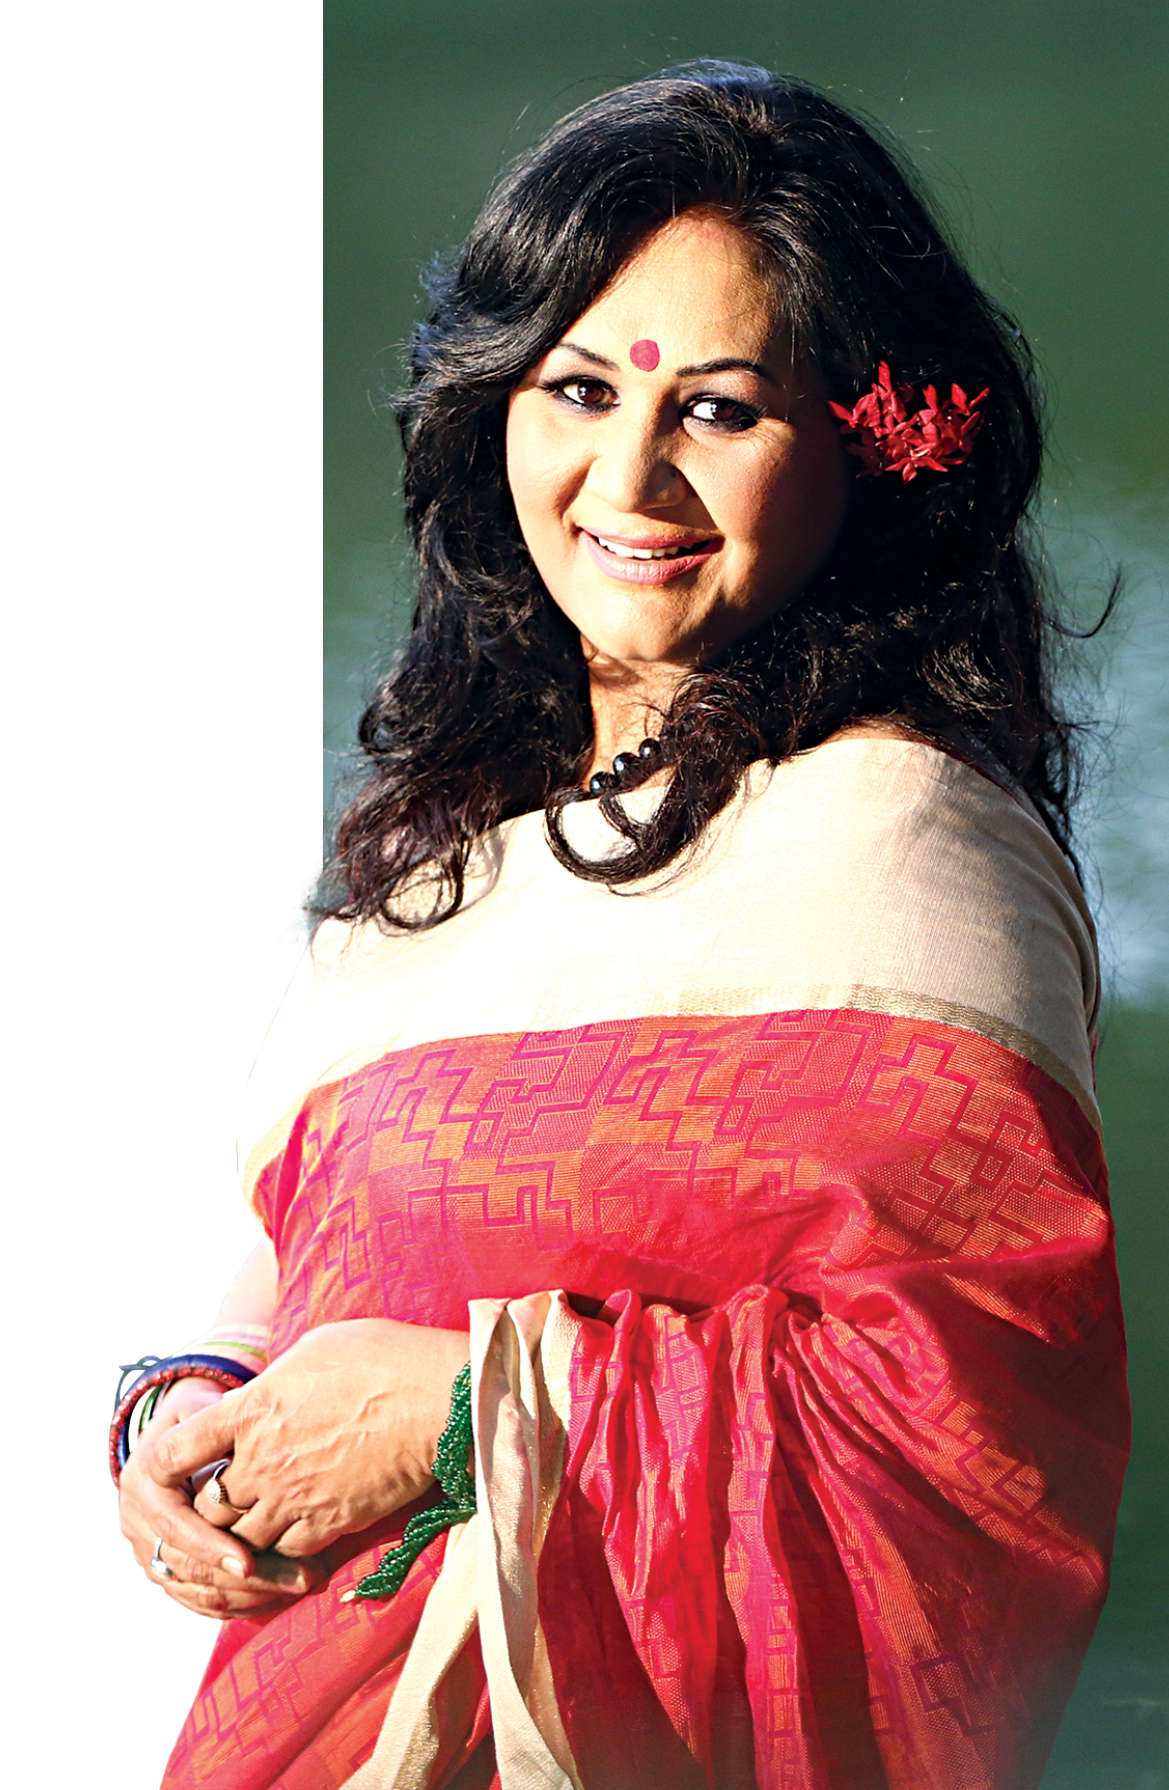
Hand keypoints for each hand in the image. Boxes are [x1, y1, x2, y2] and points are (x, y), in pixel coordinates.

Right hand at [120, 1381, 321, 1617]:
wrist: (175, 1436)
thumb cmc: (199, 1415)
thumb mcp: (201, 1406)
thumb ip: (215, 1418)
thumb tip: (243, 1426)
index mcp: (144, 1480)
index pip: (174, 1525)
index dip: (210, 1544)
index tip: (249, 1562)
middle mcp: (138, 1520)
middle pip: (189, 1566)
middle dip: (246, 1578)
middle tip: (301, 1577)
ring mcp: (148, 1550)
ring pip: (197, 1589)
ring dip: (250, 1595)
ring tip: (302, 1584)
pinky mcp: (163, 1570)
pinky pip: (199, 1600)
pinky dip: (238, 1603)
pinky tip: (280, 1596)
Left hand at [155, 1320, 470, 1557]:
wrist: (439, 1400)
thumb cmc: (384, 1357)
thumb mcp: (315, 1347)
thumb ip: (275, 1380)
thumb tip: (264, 1392)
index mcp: (252, 1410)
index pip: (177, 1450)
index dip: (168, 1463)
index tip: (179, 1464)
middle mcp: (262, 1461)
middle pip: (207, 1505)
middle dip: (212, 1501)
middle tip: (231, 1490)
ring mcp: (293, 1498)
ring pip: (240, 1538)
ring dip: (244, 1531)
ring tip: (265, 1513)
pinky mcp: (328, 1525)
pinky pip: (283, 1553)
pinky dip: (282, 1549)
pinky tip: (298, 1529)